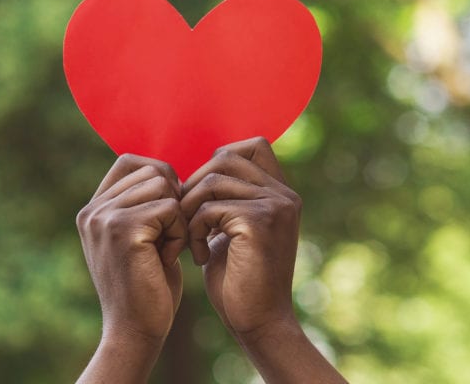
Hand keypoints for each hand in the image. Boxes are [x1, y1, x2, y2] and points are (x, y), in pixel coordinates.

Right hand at [76, 154, 186, 342]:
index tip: (171, 212)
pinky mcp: (123, 230)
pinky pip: (170, 207)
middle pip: (152, 170)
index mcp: (93, 209)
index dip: (161, 177)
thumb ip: (143, 205)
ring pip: (163, 185)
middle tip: (170, 237)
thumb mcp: (140, 238)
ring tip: (168, 249)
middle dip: (173, 200)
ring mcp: (104, 218)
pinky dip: (179, 233)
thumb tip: (167, 172)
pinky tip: (169, 259)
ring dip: (178, 217)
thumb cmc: (147, 287)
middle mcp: (93, 210)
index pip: (130, 160)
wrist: (136, 332)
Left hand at [182, 137, 346, 383]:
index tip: (201, 196)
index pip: (252, 145)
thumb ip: (226, 200)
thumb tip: (198, 173)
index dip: (218, 160)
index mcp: (280, 193)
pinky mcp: (258, 223)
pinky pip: (209, 208)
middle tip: (186, 218)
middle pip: (226, 156)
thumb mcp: (232, 230)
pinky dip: (193, 230)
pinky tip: (198, 256)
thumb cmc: (239, 280)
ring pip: (212, 180)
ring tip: (189, 239)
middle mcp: (284, 195)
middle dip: (195, 184)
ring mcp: (275, 206)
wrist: (258, 323)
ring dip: (189, 209)